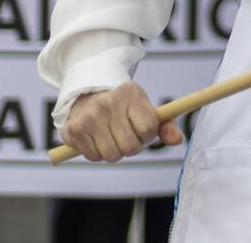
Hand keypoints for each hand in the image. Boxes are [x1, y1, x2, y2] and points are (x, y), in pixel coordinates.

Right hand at [61, 81, 182, 162]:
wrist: (88, 98)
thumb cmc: (124, 108)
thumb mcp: (146, 109)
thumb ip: (165, 125)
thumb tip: (178, 140)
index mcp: (131, 93)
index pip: (148, 129)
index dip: (148, 136)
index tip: (142, 130)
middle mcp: (108, 103)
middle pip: (131, 147)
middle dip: (132, 147)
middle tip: (126, 136)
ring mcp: (88, 116)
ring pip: (112, 155)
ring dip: (115, 152)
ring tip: (112, 138)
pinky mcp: (73, 130)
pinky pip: (94, 157)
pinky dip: (98, 154)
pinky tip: (97, 140)